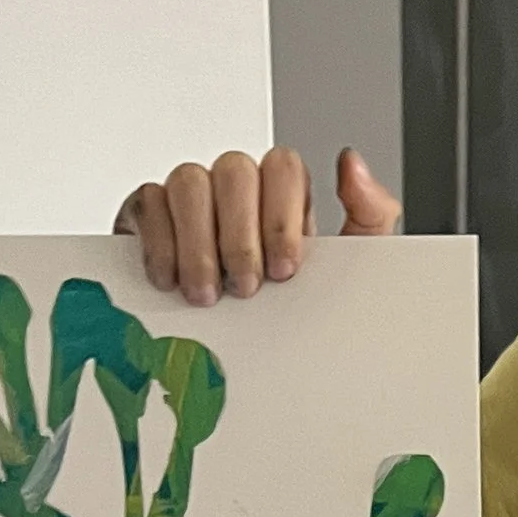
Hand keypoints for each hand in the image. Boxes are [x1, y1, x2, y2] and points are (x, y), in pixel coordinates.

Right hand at [112, 145, 401, 303]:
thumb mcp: (346, 268)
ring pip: (188, 181)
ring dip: (198, 244)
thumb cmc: (290, 305)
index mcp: (283, 195)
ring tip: (208, 294)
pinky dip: (159, 244)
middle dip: (240, 237)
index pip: (283, 167)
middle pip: (234, 170)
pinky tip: (172, 280)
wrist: (242, 352)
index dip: (281, 217)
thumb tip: (352, 164)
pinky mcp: (151, 211)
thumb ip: (368, 215)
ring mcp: (192, 195)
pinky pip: (148, 203)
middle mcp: (237, 188)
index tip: (284, 268)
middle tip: (246, 287)